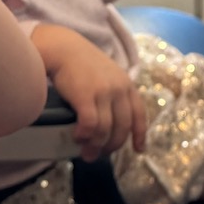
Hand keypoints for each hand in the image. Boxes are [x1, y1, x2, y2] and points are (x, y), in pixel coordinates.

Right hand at [39, 27, 147, 161]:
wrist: (63, 48)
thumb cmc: (81, 62)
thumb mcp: (107, 74)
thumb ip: (113, 92)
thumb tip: (109, 120)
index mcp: (126, 84)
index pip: (139, 113)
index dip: (140, 134)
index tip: (139, 150)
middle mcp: (119, 89)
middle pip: (122, 127)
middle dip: (112, 146)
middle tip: (100, 155)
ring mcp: (103, 93)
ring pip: (106, 130)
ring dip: (96, 146)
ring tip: (86, 152)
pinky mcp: (86, 96)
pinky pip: (90, 125)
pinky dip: (85, 135)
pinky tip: (78, 137)